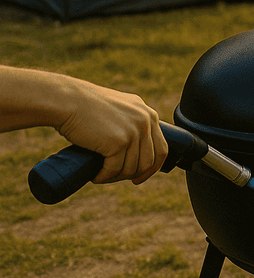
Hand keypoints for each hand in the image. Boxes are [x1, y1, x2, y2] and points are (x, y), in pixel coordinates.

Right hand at [54, 78, 168, 184]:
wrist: (67, 99)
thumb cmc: (86, 105)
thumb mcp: (119, 108)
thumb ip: (132, 121)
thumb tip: (136, 146)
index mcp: (149, 115)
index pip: (161, 149)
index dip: (152, 168)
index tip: (138, 177)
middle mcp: (146, 122)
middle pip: (149, 161)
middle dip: (133, 174)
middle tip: (115, 178)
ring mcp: (134, 132)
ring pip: (131, 168)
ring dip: (116, 177)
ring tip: (101, 175)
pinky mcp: (118, 142)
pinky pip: (115, 169)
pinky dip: (104, 177)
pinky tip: (95, 176)